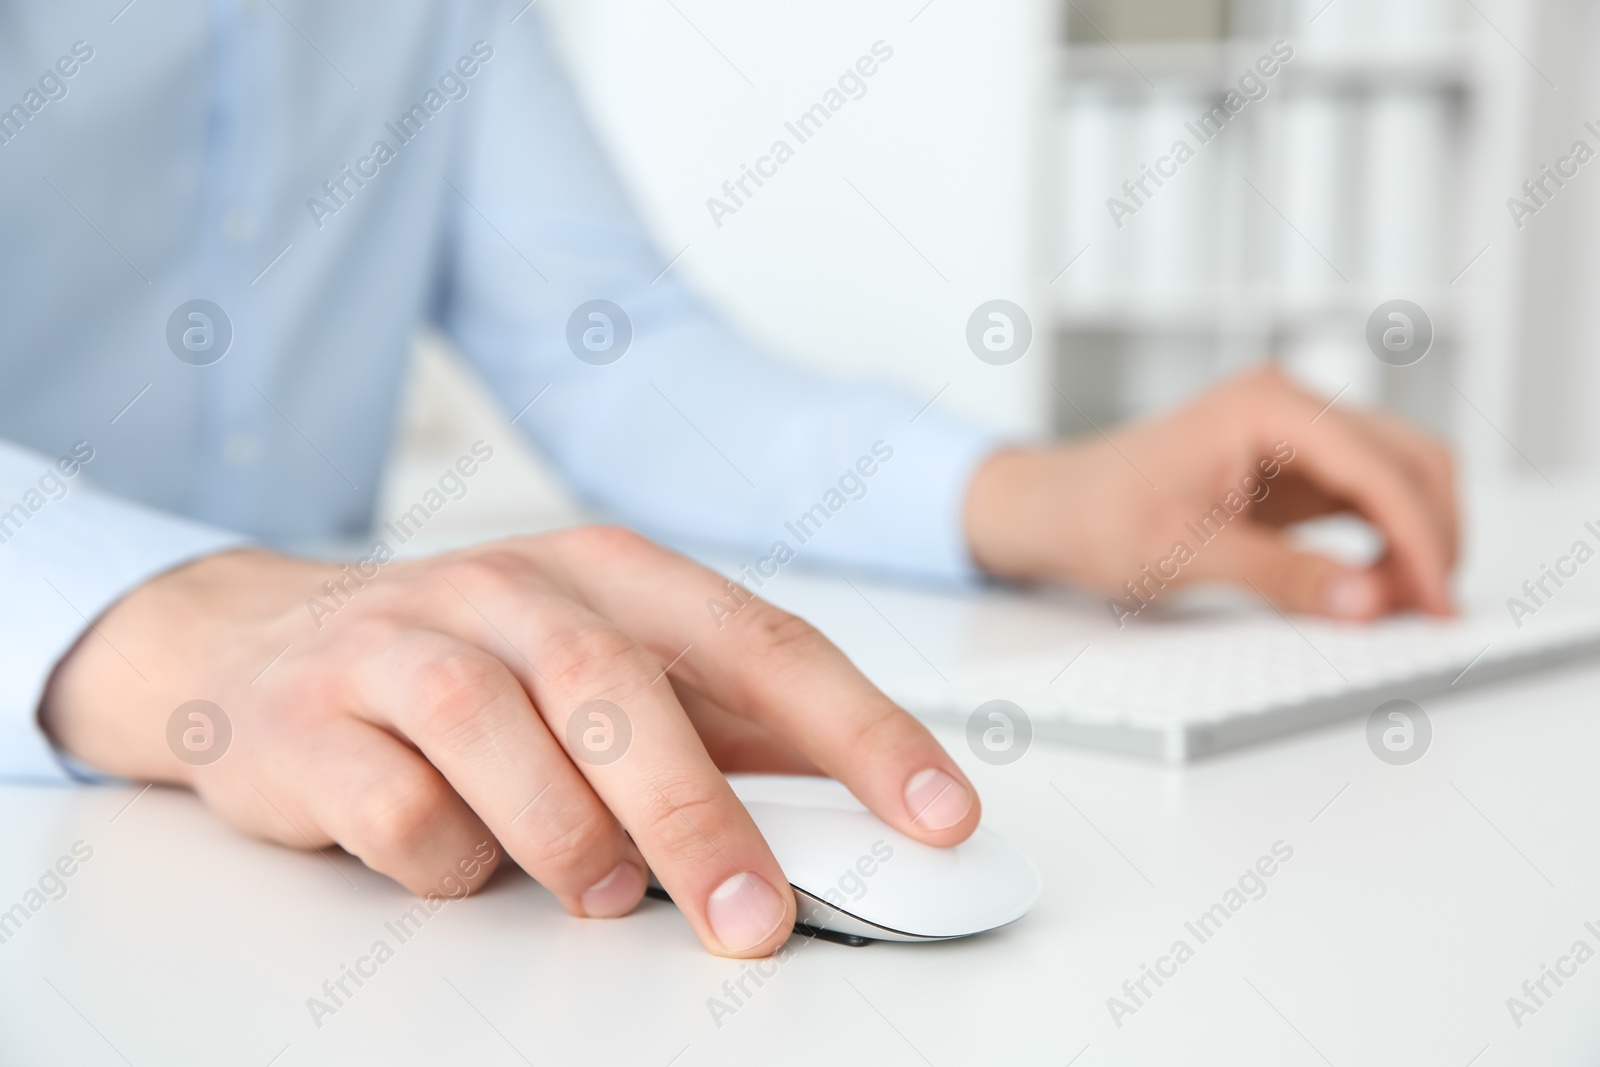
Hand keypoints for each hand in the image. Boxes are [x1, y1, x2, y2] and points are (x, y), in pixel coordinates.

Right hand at [40, 527, 979, 956]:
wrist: (262, 643)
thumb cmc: (470, 660)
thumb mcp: (606, 665)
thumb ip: (718, 724)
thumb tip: (854, 802)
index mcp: (612, 575)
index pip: (763, 644)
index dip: (860, 730)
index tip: (937, 814)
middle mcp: (512, 591)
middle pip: (623, 689)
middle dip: (700, 815)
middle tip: (755, 918)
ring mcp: (403, 643)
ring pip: (498, 731)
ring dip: (568, 835)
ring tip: (604, 894)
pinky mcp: (313, 718)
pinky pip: (395, 802)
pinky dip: (444, 855)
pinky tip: (463, 862)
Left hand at [964, 366, 1456, 619]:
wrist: (1050, 508)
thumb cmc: (1097, 515)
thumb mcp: (1186, 553)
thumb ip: (1283, 576)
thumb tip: (1369, 603)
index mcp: (1267, 405)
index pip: (1379, 467)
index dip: (1421, 538)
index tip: (1437, 602)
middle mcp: (1292, 406)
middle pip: (1409, 460)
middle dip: (1431, 534)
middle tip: (1425, 611)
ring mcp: (1296, 435)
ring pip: (1398, 477)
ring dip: (1415, 537)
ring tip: (1402, 607)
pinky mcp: (1293, 470)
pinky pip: (1367, 499)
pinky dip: (1386, 541)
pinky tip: (1375, 588)